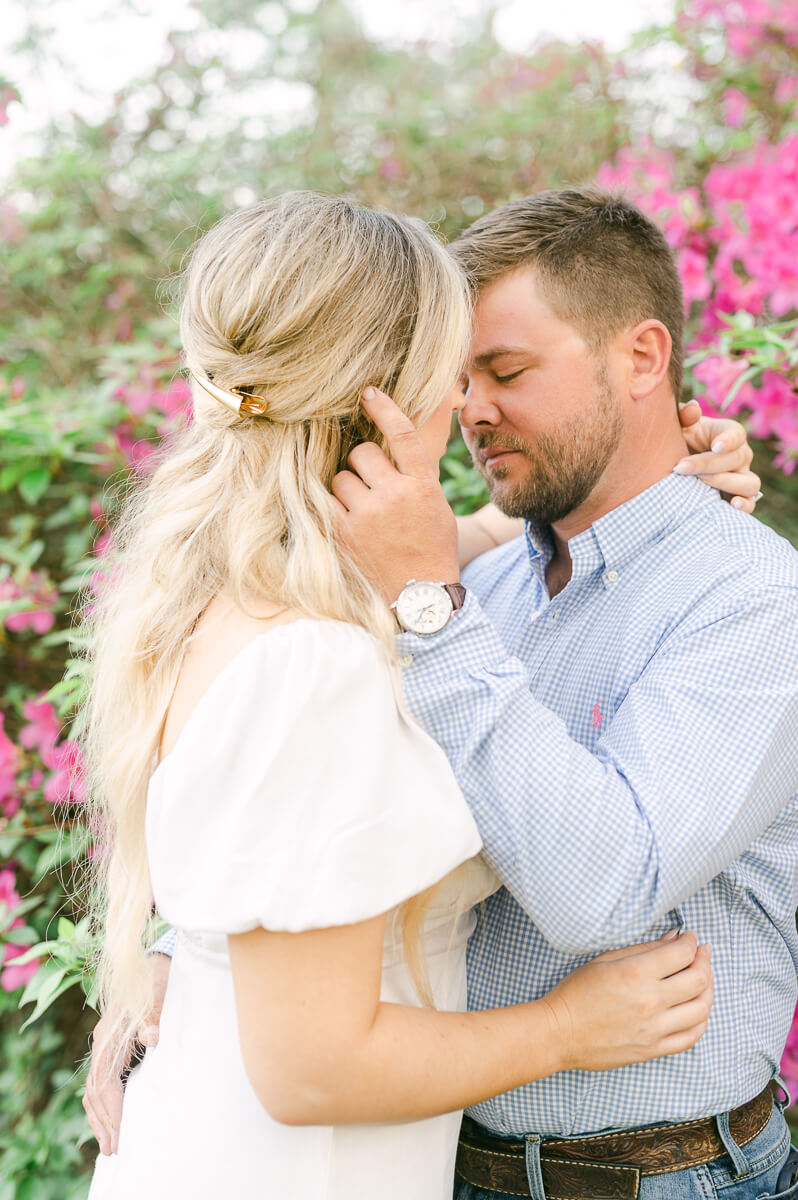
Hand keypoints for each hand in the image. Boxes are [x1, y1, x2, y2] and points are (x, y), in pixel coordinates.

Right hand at [83, 952, 170, 1154]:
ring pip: (93, 1090)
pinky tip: (111, 1123)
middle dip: (104, 1121)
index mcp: (110, 1033)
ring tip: (110, 1146)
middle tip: (115, 1148)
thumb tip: (151, 1038)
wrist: (155, 964)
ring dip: (101, 1118)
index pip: (103, 1078)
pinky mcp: (113, 1050)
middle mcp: (102, 1042)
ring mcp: (105, 1046)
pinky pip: (100, 1084)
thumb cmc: (159, 981)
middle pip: (93, 1090)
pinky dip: (104, 1106)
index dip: (111, 1107)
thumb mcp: (160, 995)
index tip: (121, 1130)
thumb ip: (155, 1016)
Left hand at [331, 387, 458, 601]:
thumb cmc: (431, 549)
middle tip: (372, 488)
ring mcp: (367, 515)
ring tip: (362, 512)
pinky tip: (345, 520)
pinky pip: (326, 502)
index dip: (385, 408)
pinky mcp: (344, 533)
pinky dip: (333, 507)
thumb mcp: (436, 507)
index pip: (403, 434)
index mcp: (423, 486)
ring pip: (341, 477)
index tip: (368, 392)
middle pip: (363, 454)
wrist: (420, 597)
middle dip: (364, 466)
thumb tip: (391, 447)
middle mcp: (395, 495)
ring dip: (347, 489)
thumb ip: (415, 476)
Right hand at [543, 931, 712, 1072]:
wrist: (560, 1032)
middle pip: (698, 980)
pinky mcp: (653, 1049)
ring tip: (703, 979)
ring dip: (708, 989)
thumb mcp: (605, 960)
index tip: (690, 937)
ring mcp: (654, 1029)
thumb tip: (673, 939)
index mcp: (636, 974)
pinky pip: (691, 1036)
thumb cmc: (577, 992)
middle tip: (703, 953)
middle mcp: (650, 1001)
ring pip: (701, 1008)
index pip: (682, 954)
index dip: (692, 941)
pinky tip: (698, 1008)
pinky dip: (701, 1020)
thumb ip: (644, 949)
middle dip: (705, 961)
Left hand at [676, 401, 760, 511]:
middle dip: (708, 464)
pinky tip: (731, 505)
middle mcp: (740, 455)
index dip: (728, 440)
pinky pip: (751, 503)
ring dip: (726, 483)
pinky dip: (744, 505)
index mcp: (728, 433)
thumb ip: (683, 416)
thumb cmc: (677, 441)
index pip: (736, 434)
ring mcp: (742, 477)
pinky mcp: (739, 496)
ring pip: (749, 482)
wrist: (673, 467)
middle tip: (681, 467)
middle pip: (736, 459)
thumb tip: (692, 409)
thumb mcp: (676, 426)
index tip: (714, 446)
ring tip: (702, 482)